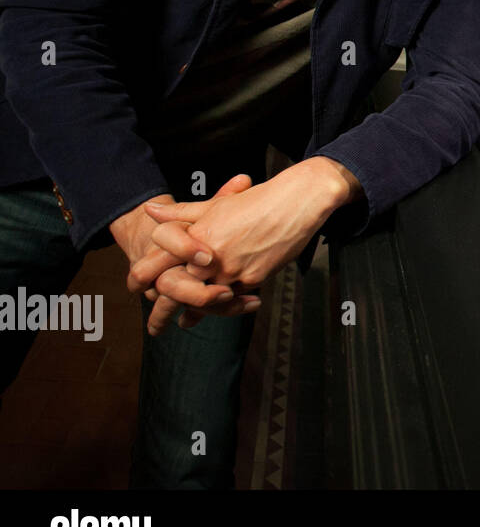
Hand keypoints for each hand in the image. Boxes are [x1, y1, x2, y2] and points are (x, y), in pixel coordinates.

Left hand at [141, 158, 351, 334]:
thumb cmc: (258, 200)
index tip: (137, 286)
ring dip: (198, 310)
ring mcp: (233, 270)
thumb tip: (150, 210)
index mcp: (199, 235)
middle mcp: (212, 256)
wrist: (297, 202)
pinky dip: (227, 303)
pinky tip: (224, 305)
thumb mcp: (216, 205)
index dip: (146, 275)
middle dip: (167, 306)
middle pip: (181, 288)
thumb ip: (181, 213)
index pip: (162, 260)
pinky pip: (235, 297)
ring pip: (208, 298)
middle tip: (155, 326)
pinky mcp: (254, 278)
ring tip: (187, 322)